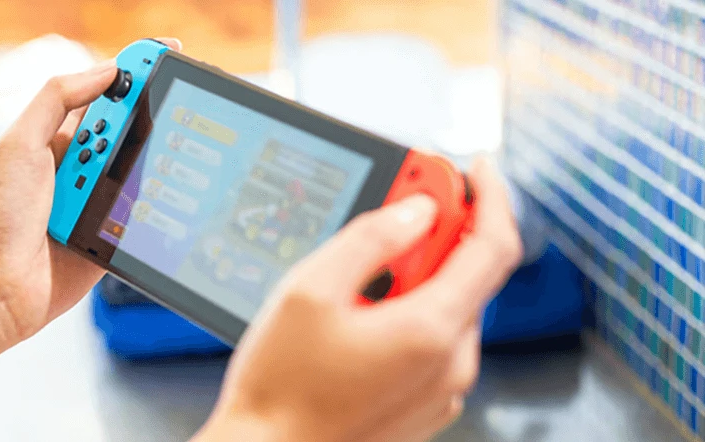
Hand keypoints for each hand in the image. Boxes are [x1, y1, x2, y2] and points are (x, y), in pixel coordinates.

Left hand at [0, 38, 182, 340]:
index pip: (105, 91)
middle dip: (152, 114)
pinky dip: (155, 201)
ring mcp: (100, 196)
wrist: (2, 287)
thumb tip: (109, 69)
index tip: (168, 55)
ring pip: (144, 165)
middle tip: (172, 107)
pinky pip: (146, 208)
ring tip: (129, 174)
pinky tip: (162, 196)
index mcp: (59, 134)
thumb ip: (57, 99)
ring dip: (150, 161)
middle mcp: (83, 162)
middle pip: (133, 124)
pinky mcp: (115, 230)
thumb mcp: (20, 144)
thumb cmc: (1, 217)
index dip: (136, 70)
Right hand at [196, 157, 522, 441]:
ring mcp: (440, 390)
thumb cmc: (280, 385)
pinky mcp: (422, 405)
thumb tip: (416, 208)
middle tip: (396, 201)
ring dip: (418, 272)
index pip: (493, 246)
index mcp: (432, 330)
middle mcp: (451, 364)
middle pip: (467, 274)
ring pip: (447, 308)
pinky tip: (361, 310)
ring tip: (360, 265)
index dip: (489, 196)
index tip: (473, 167)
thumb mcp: (310, 289)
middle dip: (436, 230)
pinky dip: (411, 310)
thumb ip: (370, 238)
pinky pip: (432, 342)